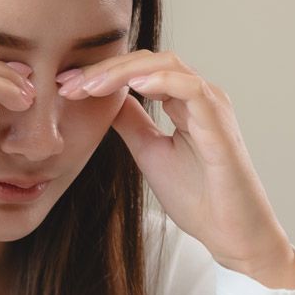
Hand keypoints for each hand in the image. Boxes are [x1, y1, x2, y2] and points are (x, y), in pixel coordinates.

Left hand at [57, 49, 294, 276]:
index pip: (139, 71)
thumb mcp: (148, 152)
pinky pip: (192, 90)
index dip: (100, 73)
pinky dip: (162, 82)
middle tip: (68, 83)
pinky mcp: (220, 126)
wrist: (229, 233)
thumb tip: (107, 100)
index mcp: (183, 102)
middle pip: (148, 61)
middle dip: (104, 69)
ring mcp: (212, 107)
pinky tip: (133, 87)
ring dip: (123, 72)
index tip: (65, 86)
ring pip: (167, 66)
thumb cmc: (197, 197)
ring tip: (90, 86)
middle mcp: (200, 97)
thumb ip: (131, 122)